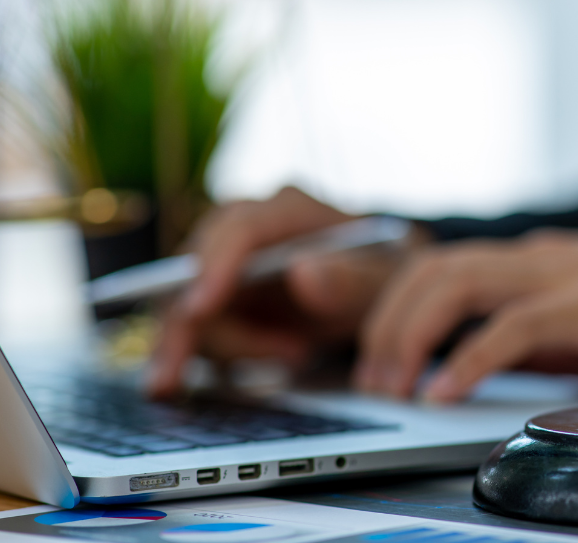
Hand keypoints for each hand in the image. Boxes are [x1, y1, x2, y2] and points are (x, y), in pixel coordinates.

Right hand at [147, 187, 426, 397]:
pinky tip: (250, 369)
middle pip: (192, 267)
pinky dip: (205, 356)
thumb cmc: (385, 274)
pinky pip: (192, 326)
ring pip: (185, 303)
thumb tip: (303, 274)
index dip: (214, 266)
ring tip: (298, 353)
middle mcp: (248, 224)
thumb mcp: (385, 281)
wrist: (380, 288)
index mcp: (291, 208)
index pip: (240, 228)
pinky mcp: (219, 293)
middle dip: (190, 324)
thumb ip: (353, 279)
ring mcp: (228, 259)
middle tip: (197, 374)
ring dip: (228, 345)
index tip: (198, 310)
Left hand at [358, 229, 577, 401]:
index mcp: (536, 260)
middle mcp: (542, 257)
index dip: (396, 311)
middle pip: (434, 268)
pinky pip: (511, 328)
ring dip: (411, 336)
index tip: (378, 360)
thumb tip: (464, 365)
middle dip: (388, 323)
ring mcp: (565, 274)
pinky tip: (446, 392)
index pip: (442, 266)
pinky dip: (467, 361)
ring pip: (456, 283)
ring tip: (396, 385)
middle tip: (373, 378)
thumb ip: (531, 332)